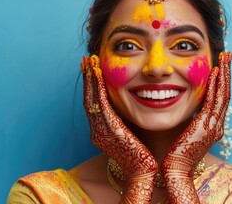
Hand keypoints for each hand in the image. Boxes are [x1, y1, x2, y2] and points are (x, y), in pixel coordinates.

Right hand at [81, 55, 156, 203]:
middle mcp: (97, 130)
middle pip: (89, 98)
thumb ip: (127, 120)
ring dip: (91, 79)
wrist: (144, 173)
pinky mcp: (109, 130)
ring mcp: (100, 131)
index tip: (93, 68)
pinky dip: (98, 88)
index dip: (92, 85)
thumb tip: (133, 101)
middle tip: (87, 59)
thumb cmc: (144, 154)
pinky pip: (101, 104)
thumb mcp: (131, 133)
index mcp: (102, 131)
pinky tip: (99, 74)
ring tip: (90, 61)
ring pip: (92, 99)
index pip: (95, 103)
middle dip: (88, 78)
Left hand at [161, 52, 231, 202]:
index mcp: (212, 126)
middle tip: (228, 55)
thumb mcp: (185, 132)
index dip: (222, 80)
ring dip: (224, 74)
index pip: (220, 98)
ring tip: (225, 57)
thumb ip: (189, 118)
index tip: (220, 65)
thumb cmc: (174, 153)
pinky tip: (215, 73)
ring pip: (223, 95)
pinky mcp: (206, 127)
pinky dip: (215, 86)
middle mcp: (217, 125)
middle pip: (226, 93)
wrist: (174, 171)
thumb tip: (183, 104)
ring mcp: (214, 126)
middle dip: (227, 73)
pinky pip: (213, 102)